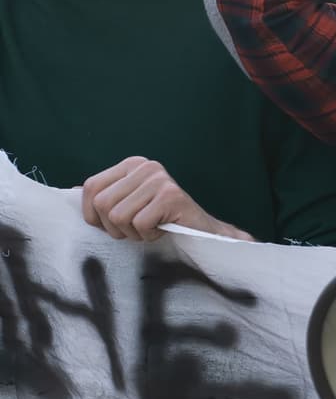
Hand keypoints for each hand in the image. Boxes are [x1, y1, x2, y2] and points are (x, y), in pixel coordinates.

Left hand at [81, 156, 253, 241]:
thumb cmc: (160, 221)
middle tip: (137, 227)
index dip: (94, 215)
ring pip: (118, 216)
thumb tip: (70, 193)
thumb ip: (105, 196)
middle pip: (103, 204)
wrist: (202, 231)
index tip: (116, 223)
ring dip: (133, 232)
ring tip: (151, 227)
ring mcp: (159, 179)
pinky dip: (149, 235)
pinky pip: (140, 224)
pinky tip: (164, 228)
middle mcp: (146, 166)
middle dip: (115, 227)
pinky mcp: (171, 195)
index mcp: (132, 164)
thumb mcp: (128, 204)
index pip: (91, 188)